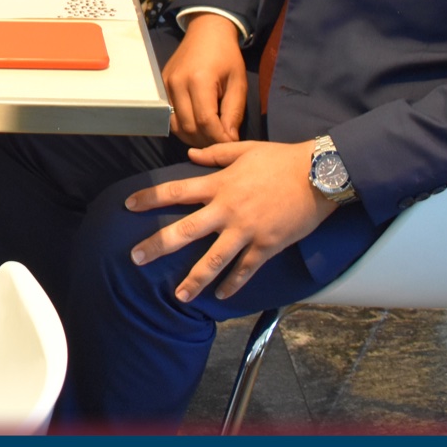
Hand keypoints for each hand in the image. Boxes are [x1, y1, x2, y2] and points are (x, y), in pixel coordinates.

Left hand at [124, 140, 336, 302]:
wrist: (318, 175)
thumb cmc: (281, 159)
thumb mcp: (244, 150)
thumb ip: (215, 155)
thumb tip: (190, 156)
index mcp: (219, 184)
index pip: (176, 191)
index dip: (150, 198)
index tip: (129, 205)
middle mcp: (227, 210)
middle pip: (185, 230)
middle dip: (159, 245)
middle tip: (136, 258)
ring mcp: (247, 231)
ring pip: (214, 260)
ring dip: (194, 280)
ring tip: (178, 296)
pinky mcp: (267, 246)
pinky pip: (246, 269)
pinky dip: (233, 284)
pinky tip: (221, 296)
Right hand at [162, 13, 248, 146]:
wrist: (206, 32)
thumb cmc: (226, 56)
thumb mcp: (238, 82)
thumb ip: (233, 112)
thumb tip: (229, 139)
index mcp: (199, 80)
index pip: (206, 121)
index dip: (219, 138)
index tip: (232, 143)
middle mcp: (177, 84)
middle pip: (189, 127)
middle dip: (207, 140)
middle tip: (222, 142)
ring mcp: (166, 85)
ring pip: (176, 125)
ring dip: (194, 137)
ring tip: (210, 136)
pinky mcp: (161, 87)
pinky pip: (170, 116)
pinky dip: (183, 127)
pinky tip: (197, 127)